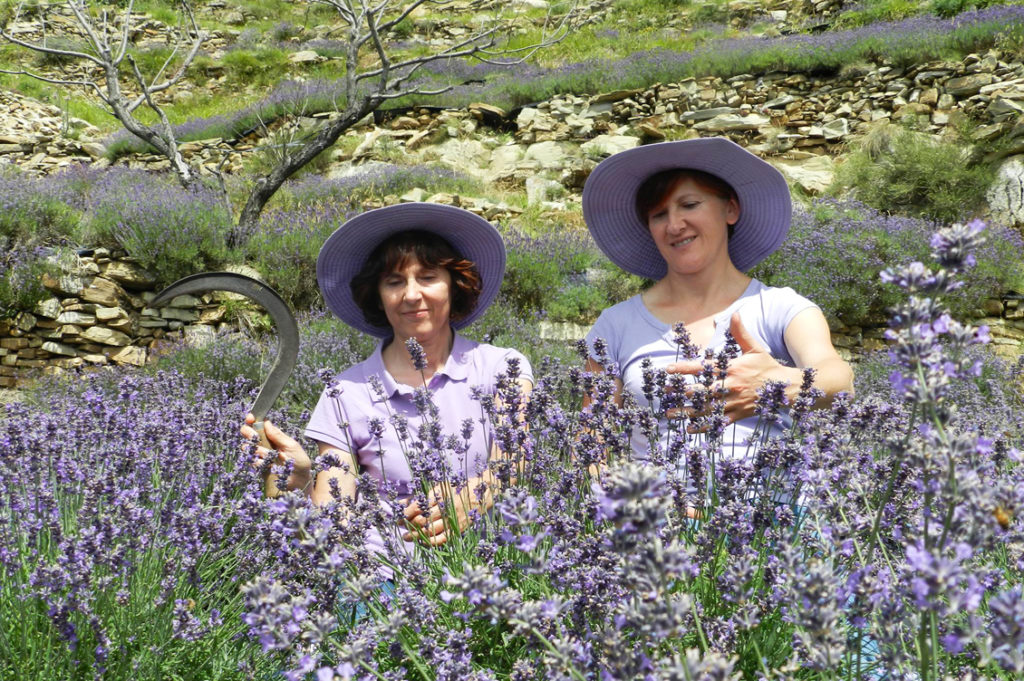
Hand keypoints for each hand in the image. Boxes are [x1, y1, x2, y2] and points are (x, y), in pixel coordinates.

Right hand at [240, 414, 311, 493]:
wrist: (299, 481)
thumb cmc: (299, 461)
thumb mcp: (291, 446)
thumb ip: (278, 436)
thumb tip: (266, 423)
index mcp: (275, 436)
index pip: (261, 425)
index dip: (253, 420)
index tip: (250, 419)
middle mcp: (266, 444)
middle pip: (250, 434)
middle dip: (249, 433)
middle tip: (253, 436)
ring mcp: (261, 456)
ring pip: (249, 448)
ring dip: (257, 449)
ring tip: (267, 454)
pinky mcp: (259, 467)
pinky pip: (253, 461)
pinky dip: (259, 461)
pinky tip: (268, 464)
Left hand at [400, 479, 489, 546]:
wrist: (481, 493)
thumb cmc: (457, 488)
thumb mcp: (438, 487)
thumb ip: (420, 496)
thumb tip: (400, 503)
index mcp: (439, 494)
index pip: (418, 506)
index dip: (405, 513)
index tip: (398, 516)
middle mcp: (445, 507)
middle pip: (422, 520)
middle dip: (408, 525)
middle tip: (401, 527)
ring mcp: (452, 519)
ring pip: (430, 531)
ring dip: (415, 535)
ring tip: (407, 537)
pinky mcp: (458, 529)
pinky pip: (442, 539)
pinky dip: (430, 542)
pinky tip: (422, 542)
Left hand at [665, 313, 797, 425]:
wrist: (787, 389)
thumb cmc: (767, 367)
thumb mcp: (755, 348)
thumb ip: (741, 333)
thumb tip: (735, 314)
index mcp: (732, 369)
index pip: (703, 368)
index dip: (684, 368)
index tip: (668, 369)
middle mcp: (731, 386)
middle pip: (701, 390)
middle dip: (681, 392)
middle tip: (664, 392)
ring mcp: (734, 402)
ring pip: (706, 409)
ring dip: (686, 411)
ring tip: (669, 413)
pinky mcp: (739, 415)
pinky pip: (718, 423)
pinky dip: (704, 426)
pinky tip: (689, 429)